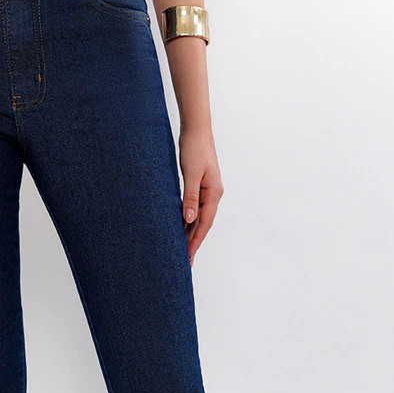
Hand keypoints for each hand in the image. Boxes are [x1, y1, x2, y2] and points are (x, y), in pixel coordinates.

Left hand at [178, 126, 222, 265]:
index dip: (195, 242)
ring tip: (181, 251)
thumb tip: (189, 219)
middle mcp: (212, 195)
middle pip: (202, 225)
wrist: (196, 130)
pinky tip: (180, 229)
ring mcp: (206, 191)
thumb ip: (190, 197)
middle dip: (193, 244)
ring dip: (190, 234)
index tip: (188, 257)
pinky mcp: (199, 187)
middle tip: (185, 263)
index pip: (204, 224)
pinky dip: (187, 221)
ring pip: (198, 219)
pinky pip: (193, 209)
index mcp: (213, 194)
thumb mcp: (191, 174)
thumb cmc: (194, 149)